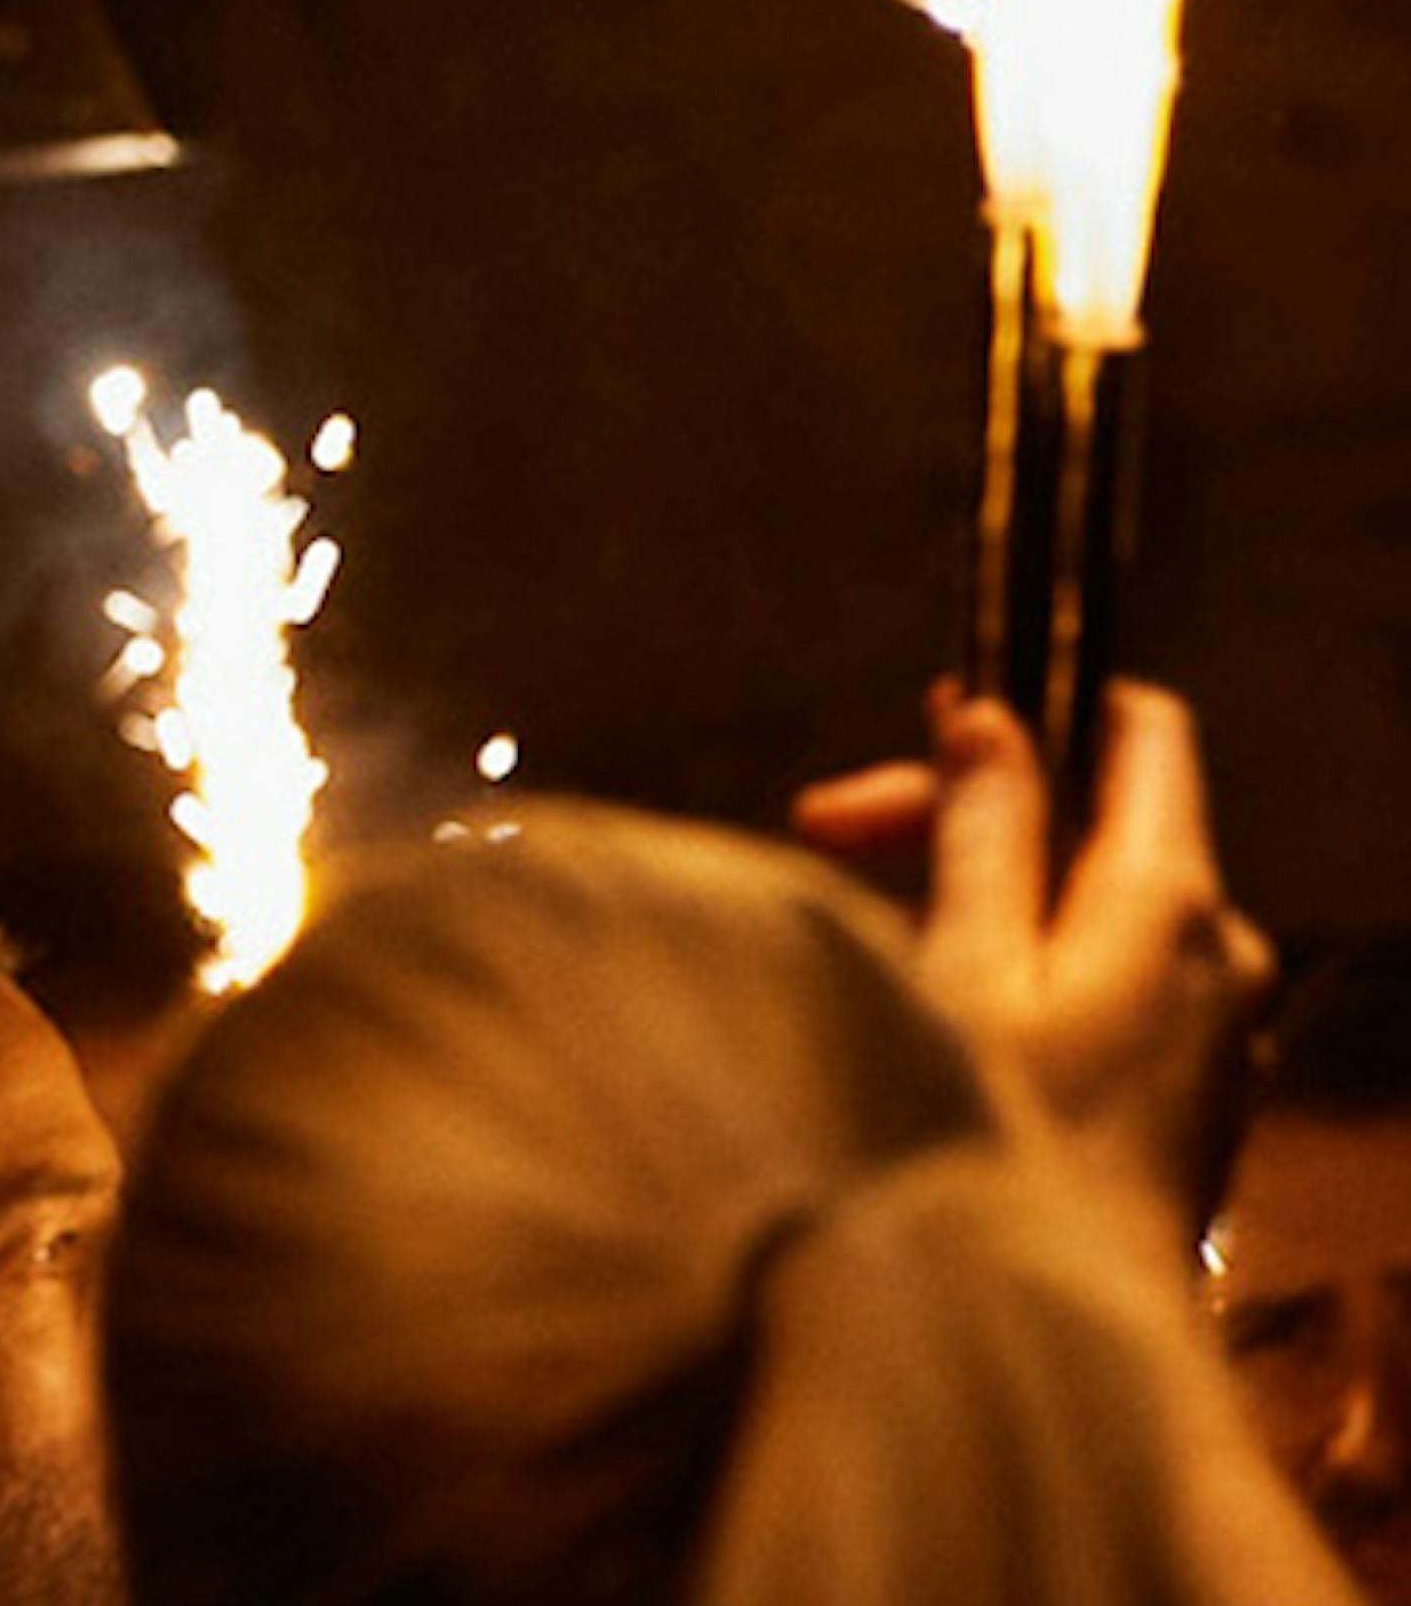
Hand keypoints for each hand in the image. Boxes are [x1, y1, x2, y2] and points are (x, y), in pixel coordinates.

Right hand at [795, 677, 1270, 1222]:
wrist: (1077, 1342)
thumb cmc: (1014, 1147)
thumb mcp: (971, 961)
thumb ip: (988, 828)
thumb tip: (990, 719)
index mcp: (1174, 898)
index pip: (1142, 731)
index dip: (1036, 703)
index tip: (932, 721)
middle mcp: (1218, 949)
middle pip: (1093, 818)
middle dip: (964, 809)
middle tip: (826, 829)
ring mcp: (1214, 1026)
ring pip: (1088, 900)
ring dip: (977, 887)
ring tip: (870, 927)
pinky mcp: (1190, 1088)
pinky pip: (1108, 977)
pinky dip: (1022, 958)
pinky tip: (934, 997)